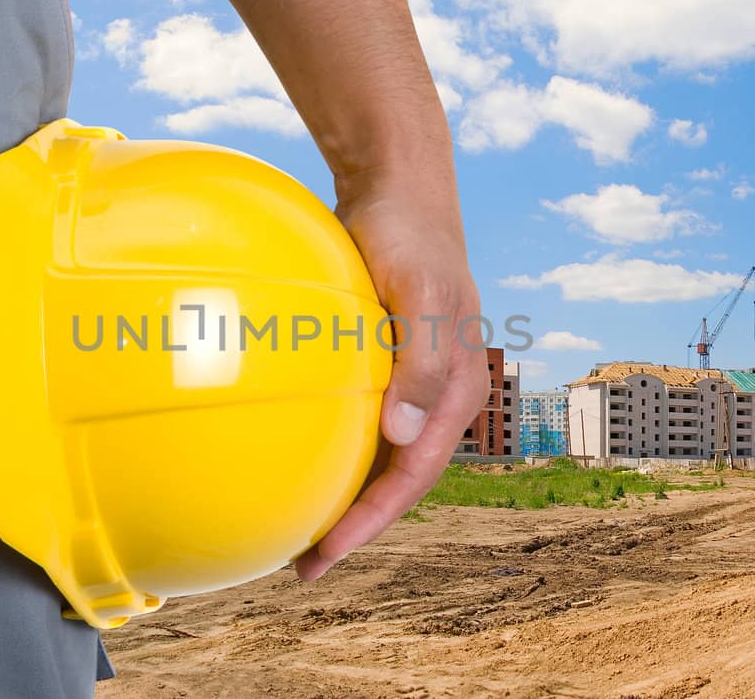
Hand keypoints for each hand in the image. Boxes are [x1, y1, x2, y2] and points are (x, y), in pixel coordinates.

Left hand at [292, 162, 489, 580]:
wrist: (399, 189)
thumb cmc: (410, 236)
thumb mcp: (419, 292)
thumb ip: (421, 363)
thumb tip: (403, 437)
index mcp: (455, 392)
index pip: (413, 476)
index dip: (371, 522)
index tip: (326, 555)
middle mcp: (438, 397)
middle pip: (398, 481)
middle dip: (355, 528)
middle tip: (304, 565)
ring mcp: (412, 383)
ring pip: (380, 457)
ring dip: (346, 496)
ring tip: (299, 531)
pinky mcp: (386, 366)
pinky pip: (360, 422)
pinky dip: (335, 451)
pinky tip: (298, 459)